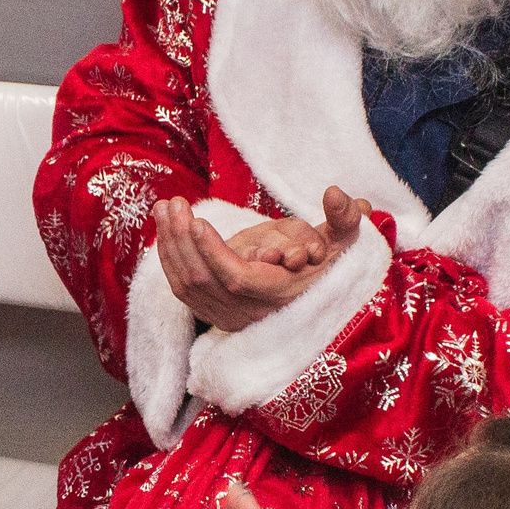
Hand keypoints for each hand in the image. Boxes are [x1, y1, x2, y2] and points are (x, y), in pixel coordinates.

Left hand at [154, 186, 371, 332]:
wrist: (310, 301)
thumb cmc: (328, 267)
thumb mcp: (344, 243)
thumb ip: (345, 219)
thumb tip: (333, 193)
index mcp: (277, 296)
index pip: (236, 280)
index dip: (213, 252)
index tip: (199, 222)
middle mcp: (248, 311)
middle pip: (202, 279)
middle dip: (183, 239)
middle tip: (173, 203)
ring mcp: (226, 316)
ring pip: (185, 283)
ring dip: (170, 243)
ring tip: (164, 208)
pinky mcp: (212, 312)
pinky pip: (181, 288)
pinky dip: (168, 257)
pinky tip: (164, 227)